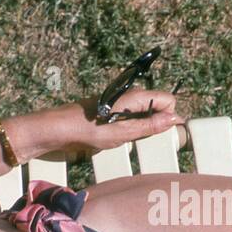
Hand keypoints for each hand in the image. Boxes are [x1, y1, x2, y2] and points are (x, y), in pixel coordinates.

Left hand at [44, 88, 183, 157]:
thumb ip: (149, 126)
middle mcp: (129, 94)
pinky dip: (125, 125)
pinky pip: (127, 115)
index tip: (157, 132)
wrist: (57, 129)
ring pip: (141, 111)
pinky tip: (111, 135)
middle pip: (155, 105)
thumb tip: (174, 119)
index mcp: (135, 96)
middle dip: (153, 122)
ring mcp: (118, 100)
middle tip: (135, 137)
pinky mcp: (108, 107)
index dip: (167, 116)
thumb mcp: (122, 133)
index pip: (168, 100)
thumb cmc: (88, 131)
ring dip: (137, 126)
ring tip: (120, 137)